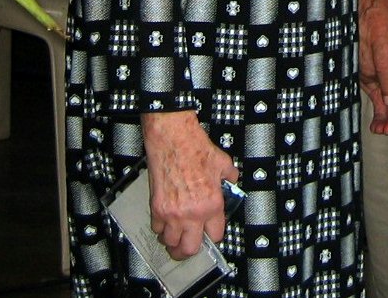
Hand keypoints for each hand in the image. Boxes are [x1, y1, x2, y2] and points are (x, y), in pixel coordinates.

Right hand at [141, 110, 238, 258]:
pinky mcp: (157, 207)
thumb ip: (229, 177)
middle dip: (190, 250)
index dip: (213, 234)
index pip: (215, 236)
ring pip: (170, 243)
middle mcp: (192, 214)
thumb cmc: (196, 148)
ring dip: (173, 240)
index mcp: (212, 205)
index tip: (209, 232)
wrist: (173, 138)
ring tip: (176, 234)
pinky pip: (156, 229)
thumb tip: (231, 181)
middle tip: (190, 245)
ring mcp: (172, 213)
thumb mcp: (223, 162)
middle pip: (189, 249)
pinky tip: (165, 220)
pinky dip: (160, 228)